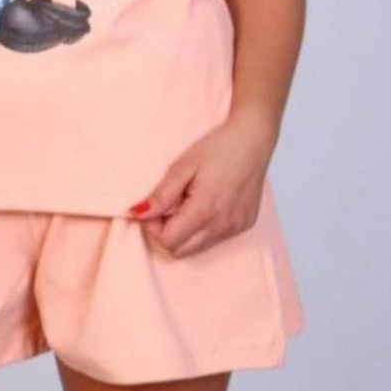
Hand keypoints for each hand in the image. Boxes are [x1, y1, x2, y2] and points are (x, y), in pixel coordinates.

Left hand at [128, 109, 277, 258]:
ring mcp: (235, 228)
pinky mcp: (245, 225)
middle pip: (181, 251)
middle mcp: (222, 227)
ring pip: (198, 247)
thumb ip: (161, 195)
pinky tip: (207, 201)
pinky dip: (204, 227)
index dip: (154, 227)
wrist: (253, 139)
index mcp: (204, 211)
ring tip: (189, 200)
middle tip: (169, 204)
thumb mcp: (183, 166)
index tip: (155, 206)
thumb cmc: (217, 148)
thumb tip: (137, 213)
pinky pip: (216, 238)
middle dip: (167, 232)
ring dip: (186, 230)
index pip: (168, 242)